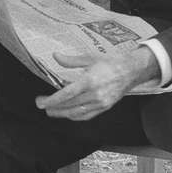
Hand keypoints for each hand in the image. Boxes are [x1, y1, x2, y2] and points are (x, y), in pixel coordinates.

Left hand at [36, 44, 159, 120]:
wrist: (131, 70)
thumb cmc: (111, 63)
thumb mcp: (89, 58)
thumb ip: (71, 60)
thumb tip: (56, 56)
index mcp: (90, 80)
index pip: (66, 94)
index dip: (52, 100)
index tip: (41, 102)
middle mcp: (95, 94)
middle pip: (69, 105)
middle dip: (53, 107)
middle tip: (42, 105)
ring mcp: (100, 102)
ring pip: (76, 113)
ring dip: (62, 113)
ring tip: (51, 111)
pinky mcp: (104, 107)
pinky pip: (86, 115)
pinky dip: (75, 116)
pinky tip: (67, 114)